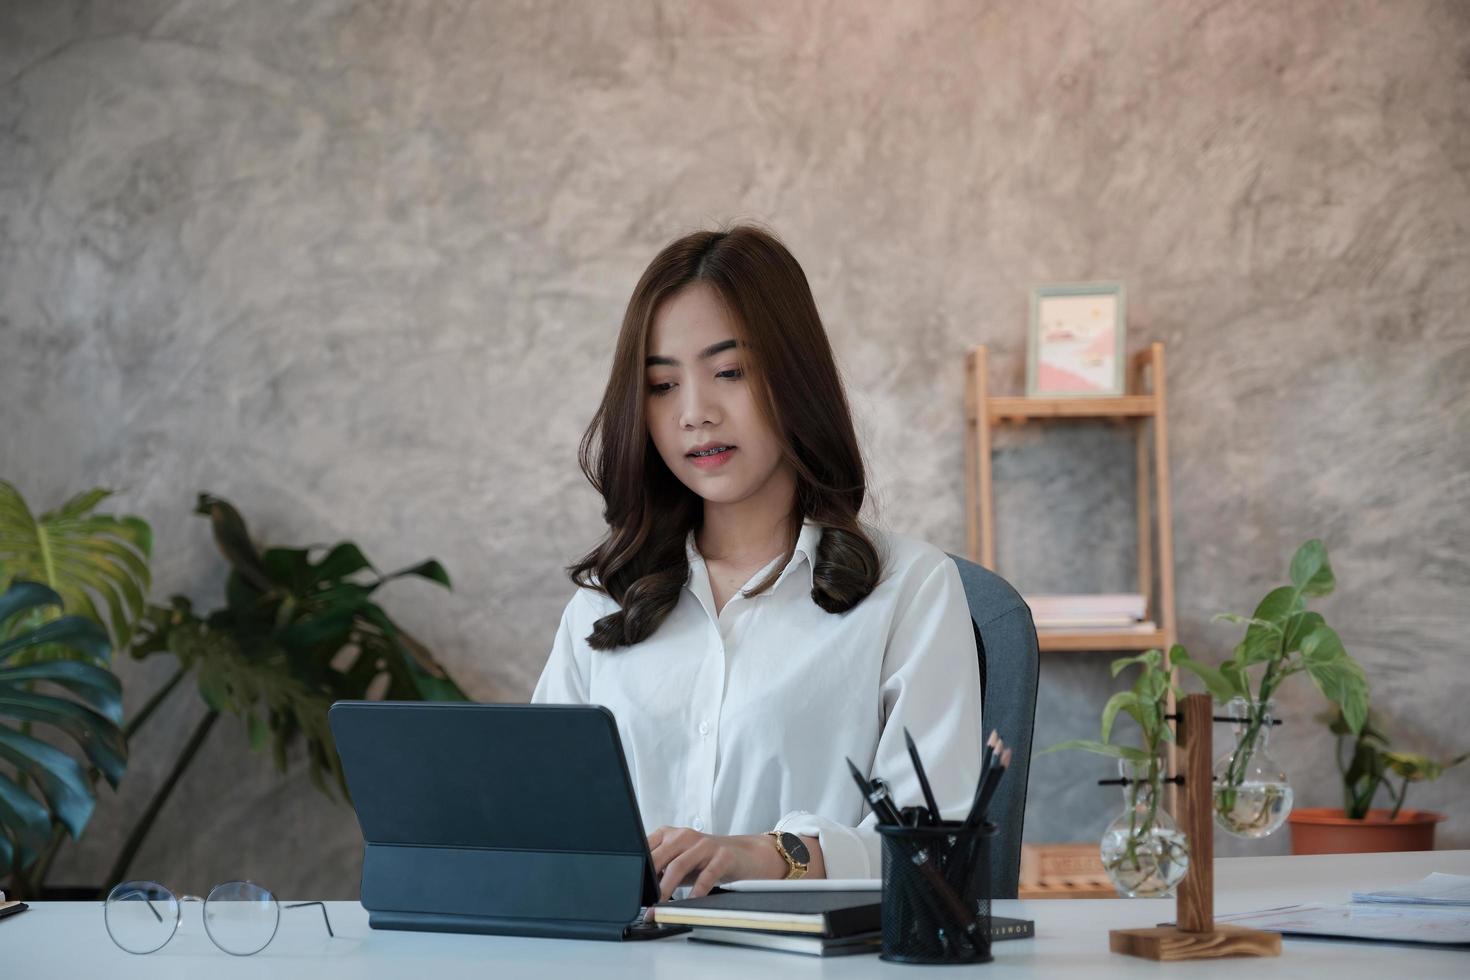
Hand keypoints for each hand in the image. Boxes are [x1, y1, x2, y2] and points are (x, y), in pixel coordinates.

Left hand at [647, 826, 789, 900]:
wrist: (745, 854)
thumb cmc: (707, 860)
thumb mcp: (680, 863)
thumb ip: (661, 870)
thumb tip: (638, 890)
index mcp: (670, 835)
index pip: (646, 846)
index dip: (637, 865)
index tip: (629, 884)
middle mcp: (685, 836)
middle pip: (660, 856)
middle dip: (649, 880)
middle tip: (643, 900)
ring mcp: (705, 844)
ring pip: (679, 865)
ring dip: (667, 887)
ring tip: (660, 903)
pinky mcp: (723, 855)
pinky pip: (707, 874)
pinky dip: (697, 890)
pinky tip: (691, 901)